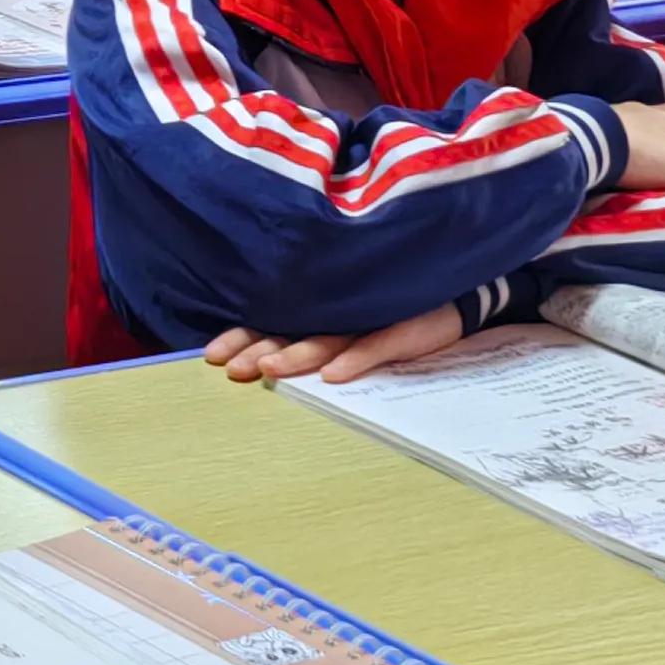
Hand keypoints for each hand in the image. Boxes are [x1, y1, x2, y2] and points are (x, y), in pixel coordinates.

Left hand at [206, 304, 467, 386]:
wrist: (451, 288)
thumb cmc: (390, 304)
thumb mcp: (350, 319)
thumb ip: (309, 334)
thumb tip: (260, 355)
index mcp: (320, 310)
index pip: (274, 325)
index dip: (244, 338)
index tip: (213, 356)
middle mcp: (338, 311)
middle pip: (291, 332)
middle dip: (259, 350)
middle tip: (231, 368)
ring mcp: (367, 317)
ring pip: (325, 338)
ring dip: (297, 355)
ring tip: (269, 368)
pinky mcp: (399, 326)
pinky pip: (375, 345)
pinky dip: (354, 359)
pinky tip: (333, 376)